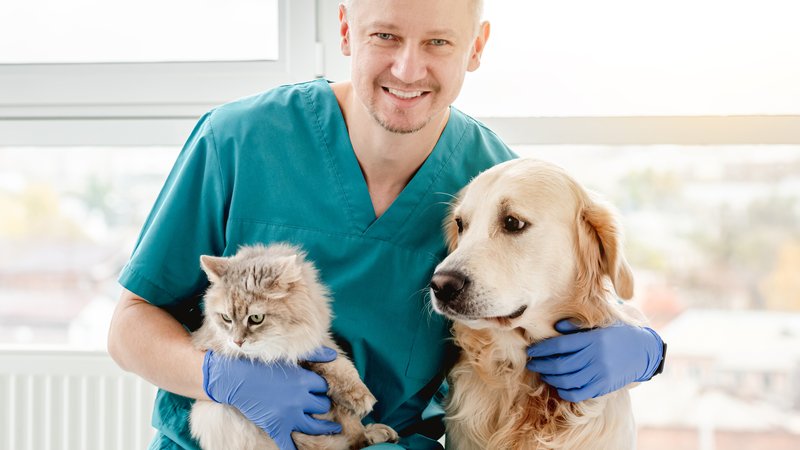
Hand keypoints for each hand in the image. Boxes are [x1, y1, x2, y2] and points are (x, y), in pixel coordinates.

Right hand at [202, 346, 342, 449]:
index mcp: (304, 380)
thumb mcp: (288, 357)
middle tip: (321, 405)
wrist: (235, 378)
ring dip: (326, 427)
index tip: (320, 390)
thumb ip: (314, 354)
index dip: (322, 388)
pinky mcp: (276, 427)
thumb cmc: (260, 364)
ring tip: (334, 429)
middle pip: (322, 405)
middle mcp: (300, 399)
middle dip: (322, 404)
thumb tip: (334, 354)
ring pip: (315, 426)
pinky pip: (290, 445)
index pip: (324, 387)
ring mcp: (289, 415)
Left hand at [526, 320, 663, 401]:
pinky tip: (558, 385)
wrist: (642, 350)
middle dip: (542, 365)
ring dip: (550, 378)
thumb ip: (576, 326)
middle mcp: (596, 357)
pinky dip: (565, 391)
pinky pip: (579, 393)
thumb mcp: (599, 324)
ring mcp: (600, 374)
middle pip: (560, 364)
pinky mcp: (603, 387)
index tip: (531, 350)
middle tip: (532, 363)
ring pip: (567, 380)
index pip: (560, 345)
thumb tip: (555, 327)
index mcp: (593, 339)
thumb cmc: (616, 334)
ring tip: (543, 373)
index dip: (542, 349)